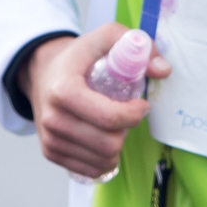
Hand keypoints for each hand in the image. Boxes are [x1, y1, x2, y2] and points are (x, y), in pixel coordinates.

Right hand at [19, 24, 172, 178]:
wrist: (42, 72)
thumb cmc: (79, 56)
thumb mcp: (106, 37)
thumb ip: (138, 44)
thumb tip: (163, 70)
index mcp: (64, 90)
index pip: (109, 118)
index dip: (134, 115)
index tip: (142, 105)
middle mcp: (53, 119)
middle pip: (108, 144)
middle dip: (127, 130)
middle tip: (127, 115)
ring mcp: (50, 139)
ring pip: (102, 160)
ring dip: (118, 146)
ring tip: (115, 126)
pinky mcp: (51, 153)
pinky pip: (90, 169)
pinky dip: (105, 159)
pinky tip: (104, 139)